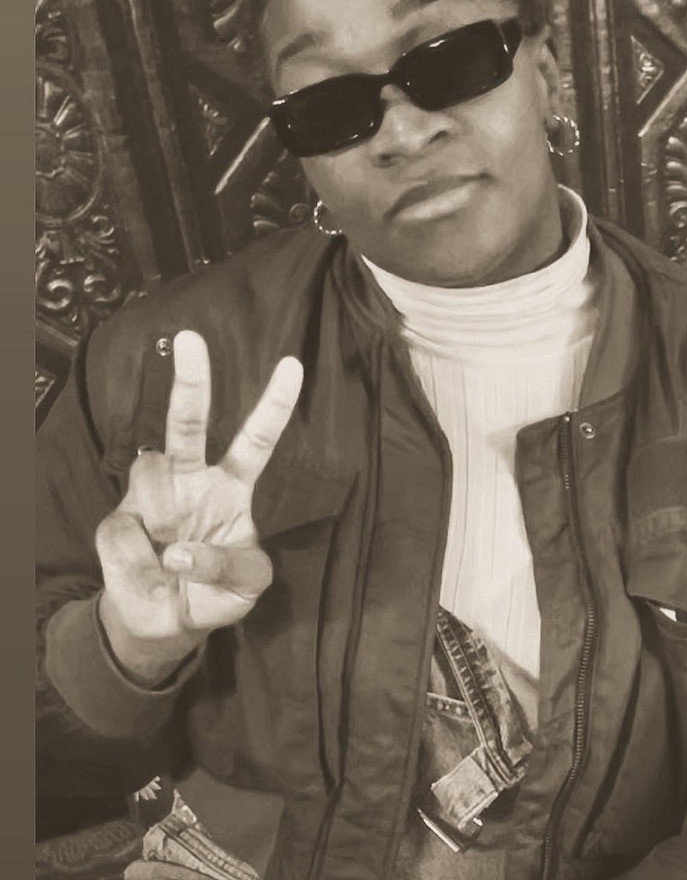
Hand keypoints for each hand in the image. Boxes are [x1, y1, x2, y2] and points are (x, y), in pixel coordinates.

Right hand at [96, 330, 302, 685]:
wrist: (163, 625)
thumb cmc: (214, 592)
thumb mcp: (246, 585)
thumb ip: (231, 567)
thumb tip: (179, 551)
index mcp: (232, 488)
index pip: (257, 440)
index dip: (275, 405)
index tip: (293, 365)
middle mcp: (190, 480)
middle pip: (190, 423)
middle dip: (191, 381)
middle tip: (190, 338)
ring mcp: (150, 498)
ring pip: (150, 470)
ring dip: (162, 518)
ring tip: (171, 564)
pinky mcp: (116, 523)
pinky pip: (127, 534)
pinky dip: (142, 567)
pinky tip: (150, 577)